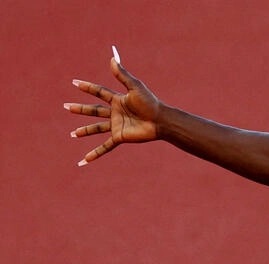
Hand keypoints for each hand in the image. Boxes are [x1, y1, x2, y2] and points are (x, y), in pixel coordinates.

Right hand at [65, 48, 160, 165]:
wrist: (161, 121)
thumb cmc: (150, 103)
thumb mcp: (135, 87)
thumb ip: (122, 74)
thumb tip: (112, 58)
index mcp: (118, 100)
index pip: (99, 92)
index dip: (87, 87)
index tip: (74, 83)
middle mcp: (116, 113)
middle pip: (94, 110)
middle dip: (80, 109)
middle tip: (66, 107)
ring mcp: (117, 125)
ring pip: (97, 128)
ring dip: (85, 130)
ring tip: (72, 134)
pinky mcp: (120, 137)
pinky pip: (105, 147)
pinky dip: (95, 153)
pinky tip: (85, 160)